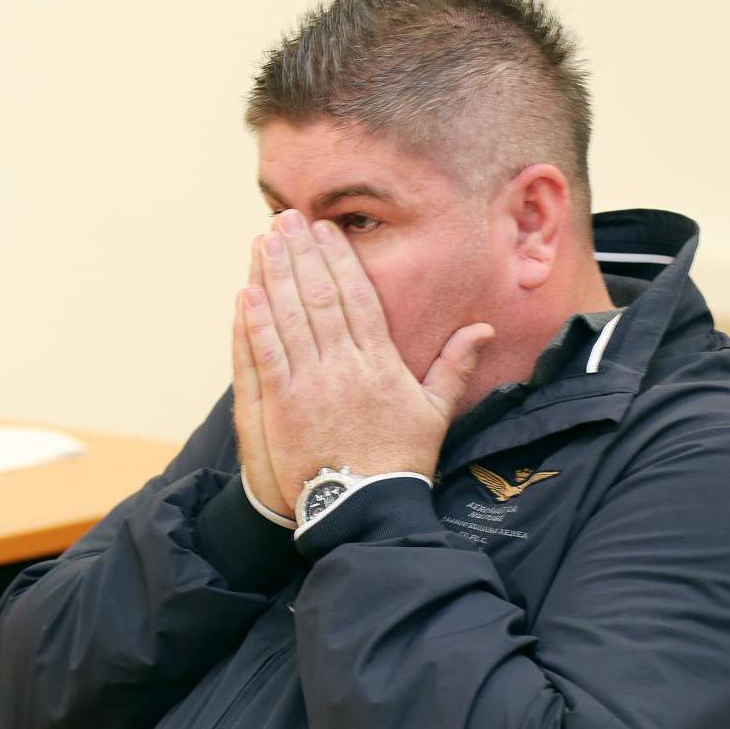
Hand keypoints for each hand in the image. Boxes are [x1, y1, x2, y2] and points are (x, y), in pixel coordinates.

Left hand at [236, 209, 493, 510]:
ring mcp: (310, 384)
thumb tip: (482, 327)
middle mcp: (344, 366)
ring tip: (265, 241)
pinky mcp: (282, 405)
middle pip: (319, 296)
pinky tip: (247, 291)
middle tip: (287, 219)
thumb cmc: (401, 462)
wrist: (366, 509)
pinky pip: (266, 353)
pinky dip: (255, 321)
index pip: (356, 297)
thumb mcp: (435, 412)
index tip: (325, 229)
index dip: (338, 259)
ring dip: (274, 275)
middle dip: (301, 253)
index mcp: (380, 362)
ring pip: (289, 317)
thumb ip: (454, 365)